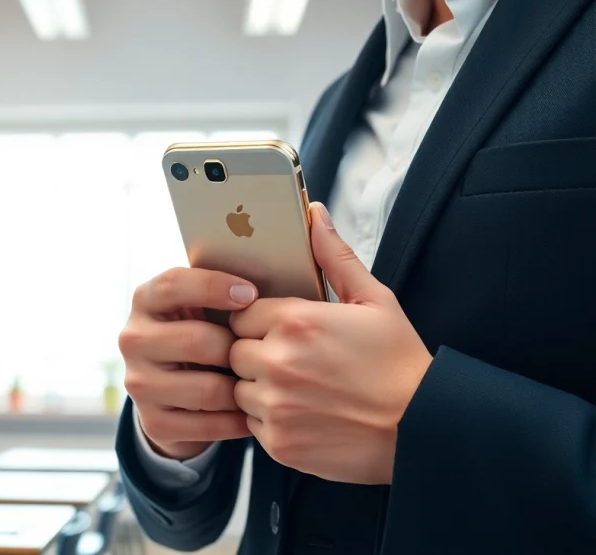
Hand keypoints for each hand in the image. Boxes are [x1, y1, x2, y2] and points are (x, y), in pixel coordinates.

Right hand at [119, 267, 255, 459]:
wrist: (176, 393)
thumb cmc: (204, 333)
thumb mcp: (202, 306)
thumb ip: (219, 292)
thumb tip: (258, 291)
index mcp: (145, 301)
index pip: (173, 285)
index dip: (213, 286)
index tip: (251, 295)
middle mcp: (133, 340)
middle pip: (198, 340)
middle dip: (237, 349)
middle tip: (261, 355)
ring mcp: (139, 383)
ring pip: (207, 389)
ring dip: (241, 391)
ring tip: (260, 386)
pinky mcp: (153, 422)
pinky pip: (208, 425)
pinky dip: (237, 422)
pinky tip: (250, 414)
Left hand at [229, 203, 432, 484]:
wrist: (424, 428)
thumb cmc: (400, 364)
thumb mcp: (375, 301)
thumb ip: (334, 257)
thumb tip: (314, 215)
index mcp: (295, 321)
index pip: (240, 312)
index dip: (258, 320)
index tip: (278, 328)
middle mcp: (277, 362)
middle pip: (233, 350)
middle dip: (255, 352)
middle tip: (291, 359)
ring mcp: (275, 405)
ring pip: (238, 389)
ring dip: (258, 387)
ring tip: (299, 386)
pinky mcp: (278, 442)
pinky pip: (250, 423)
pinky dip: (269, 419)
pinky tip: (302, 411)